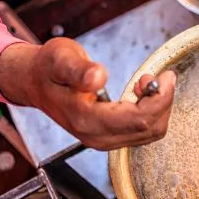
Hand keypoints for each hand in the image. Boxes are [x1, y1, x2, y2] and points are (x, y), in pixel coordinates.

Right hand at [0, 39, 175, 149]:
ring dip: (158, 108)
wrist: (34, 81)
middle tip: (159, 76)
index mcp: (86, 119)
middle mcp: (95, 136)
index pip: (139, 119)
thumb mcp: (60, 58)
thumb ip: (79, 69)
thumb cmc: (48, 67)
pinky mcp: (107, 137)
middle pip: (149, 130)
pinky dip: (150, 113)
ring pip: (149, 133)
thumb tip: (98, 77)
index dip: (160, 98)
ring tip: (148, 82)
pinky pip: (141, 132)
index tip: (165, 76)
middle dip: (163, 102)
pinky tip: (141, 94)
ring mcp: (101, 140)